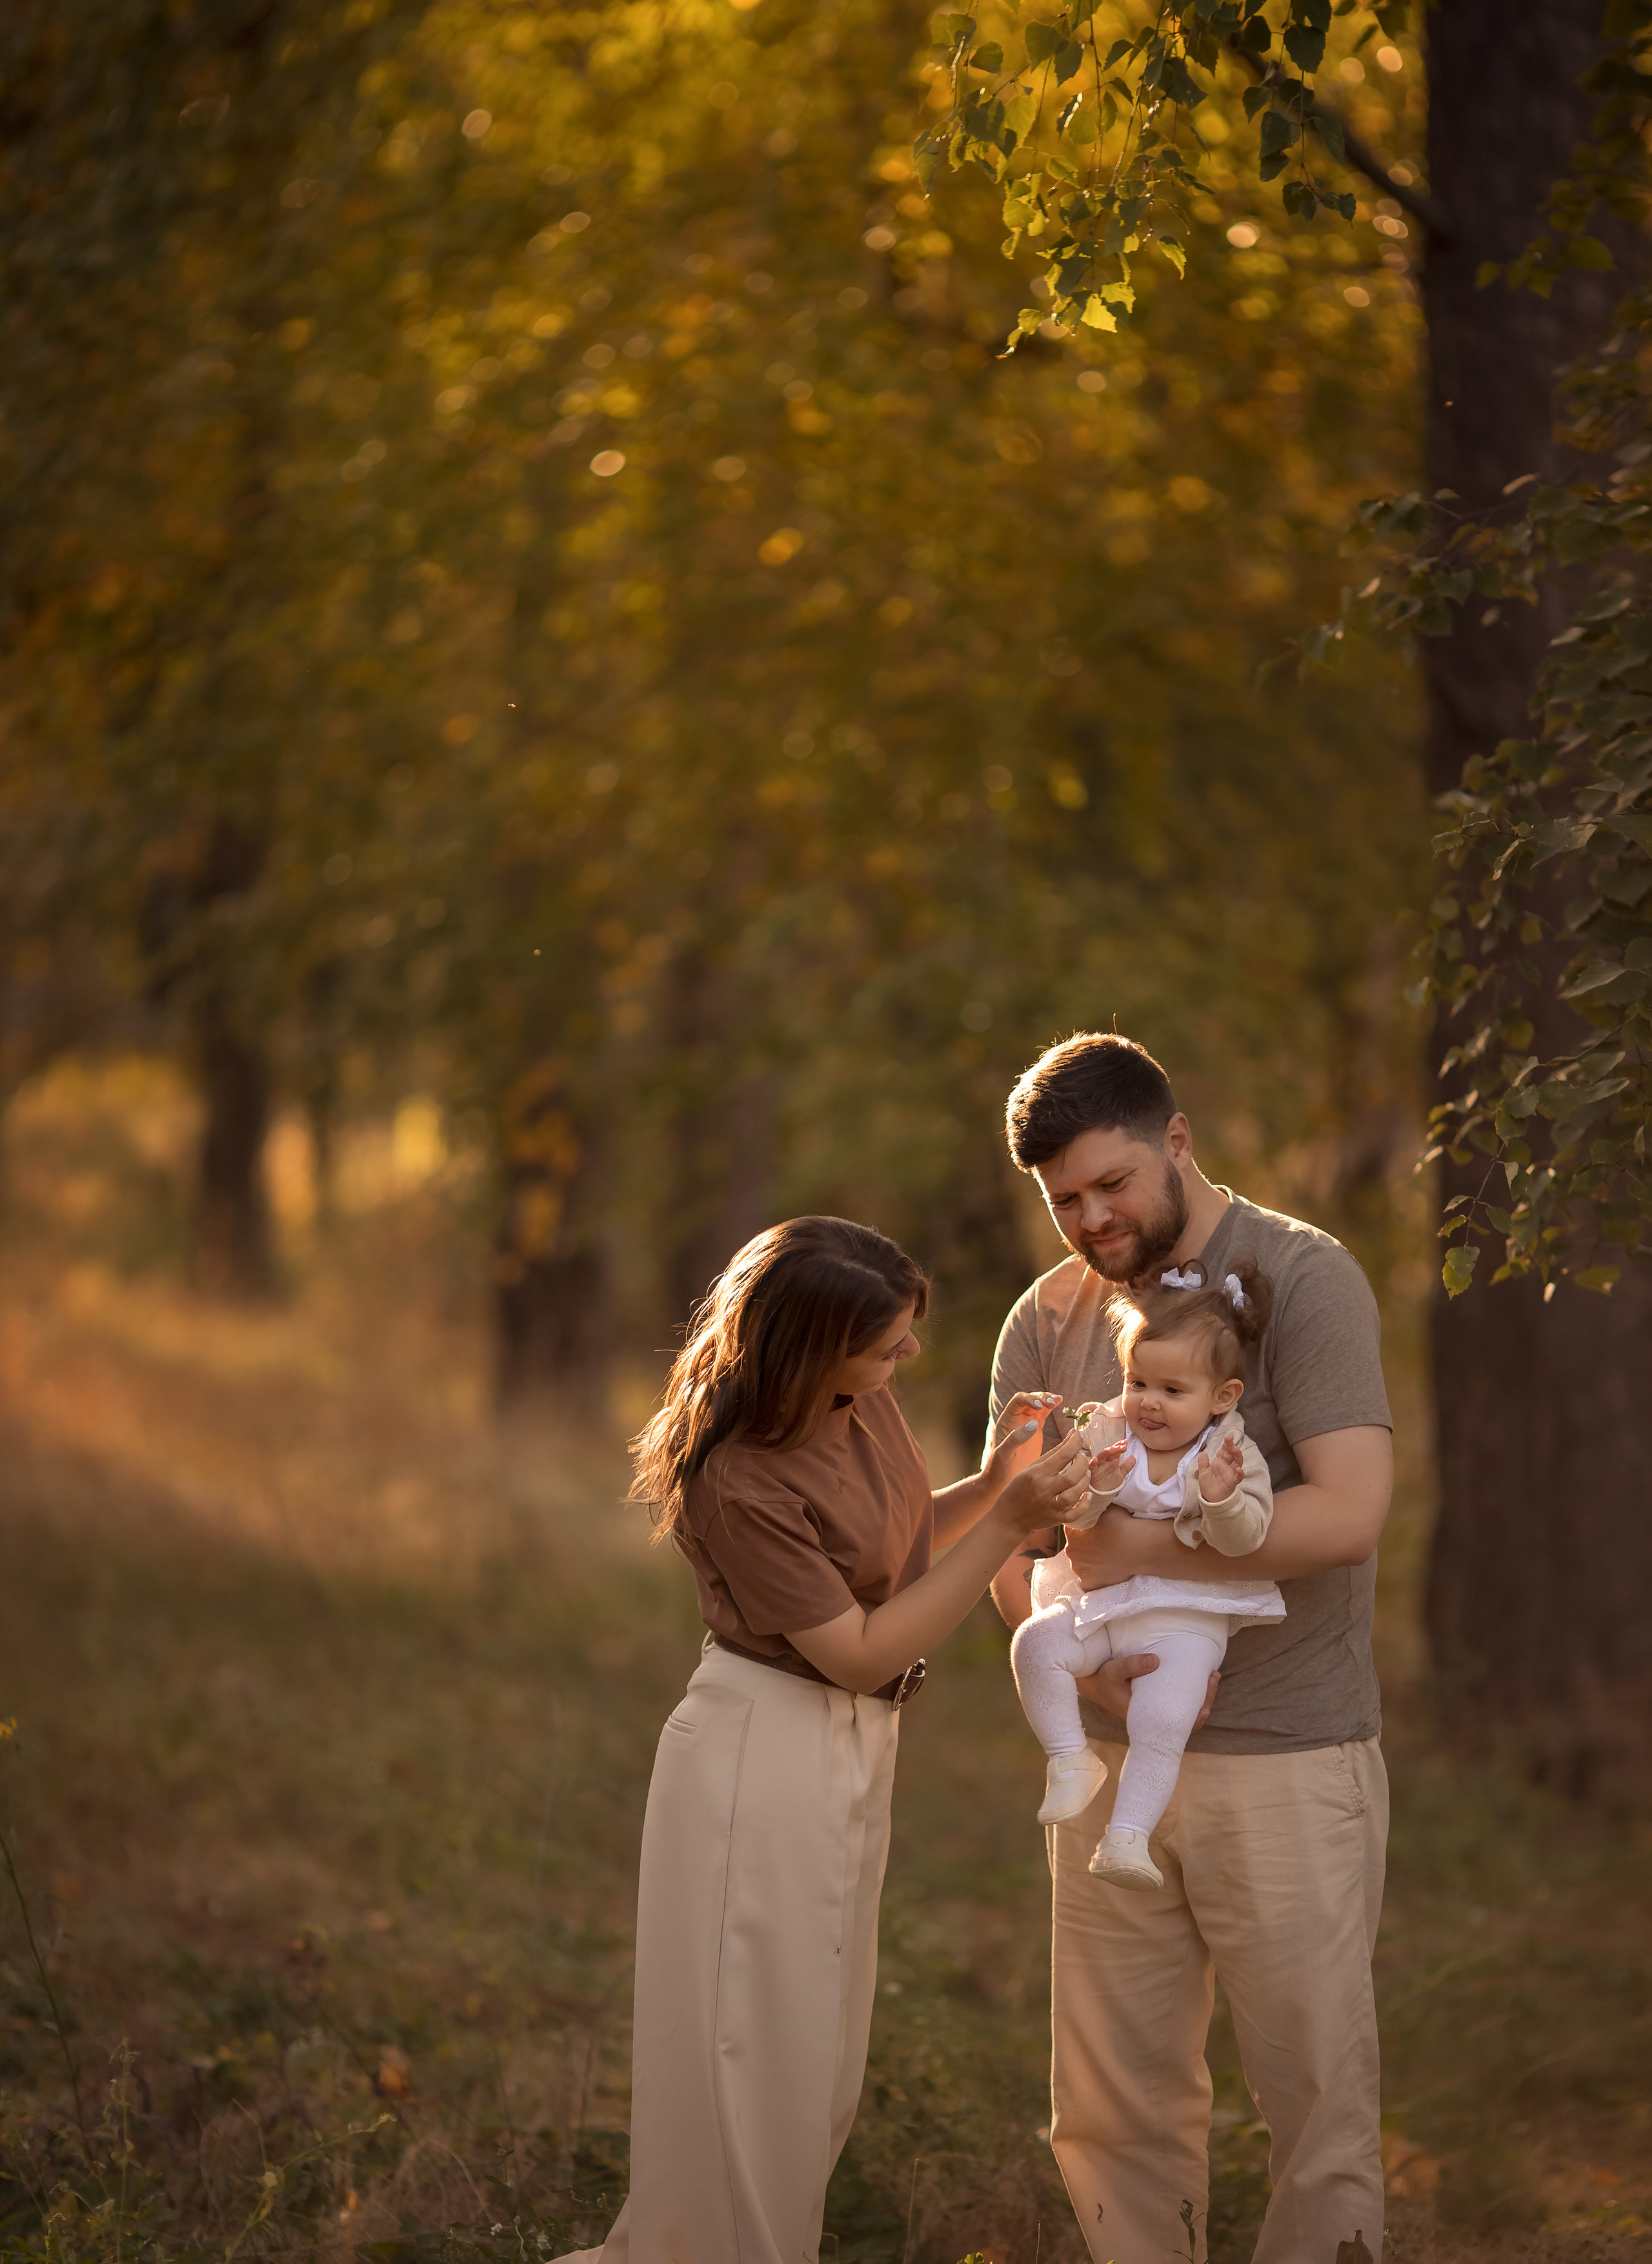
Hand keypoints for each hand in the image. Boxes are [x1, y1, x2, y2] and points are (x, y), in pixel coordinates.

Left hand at [984, 1392, 1061, 1486]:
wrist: (1001, 1479)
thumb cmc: (998, 1467)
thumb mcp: (1004, 1454)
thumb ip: (1015, 1438)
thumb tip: (1033, 1424)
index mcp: (1006, 1420)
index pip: (1018, 1401)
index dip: (1029, 1400)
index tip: (1040, 1406)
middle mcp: (1016, 1419)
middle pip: (1029, 1399)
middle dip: (1041, 1398)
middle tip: (1052, 1402)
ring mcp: (1026, 1423)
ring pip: (1038, 1405)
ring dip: (1048, 1400)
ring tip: (1058, 1399)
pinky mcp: (1036, 1430)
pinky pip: (1044, 1413)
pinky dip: (1051, 1407)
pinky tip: (1060, 1402)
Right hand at [996, 1428, 1092, 1534]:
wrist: (1009, 1517)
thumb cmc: (1020, 1487)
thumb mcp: (1032, 1467)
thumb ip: (1054, 1452)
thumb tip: (1072, 1435)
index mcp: (1037, 1474)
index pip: (1062, 1455)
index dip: (1075, 1443)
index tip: (1080, 1435)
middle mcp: (1044, 1490)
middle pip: (1072, 1476)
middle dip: (1082, 1463)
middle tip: (1082, 1457)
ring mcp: (1051, 1507)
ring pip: (1075, 1493)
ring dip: (1085, 1480)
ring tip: (1085, 1472)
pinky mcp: (1056, 1519)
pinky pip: (1075, 1514)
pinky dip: (1084, 1504)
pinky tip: (1087, 1494)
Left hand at [1064, 1511, 1131, 1590]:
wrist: (1138, 1546)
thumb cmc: (1123, 1524)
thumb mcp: (1104, 1507)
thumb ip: (1092, 1508)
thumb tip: (1090, 1502)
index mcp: (1071, 1531)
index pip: (1073, 1531)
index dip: (1084, 1532)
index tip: (1096, 1533)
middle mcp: (1070, 1550)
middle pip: (1076, 1549)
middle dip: (1086, 1548)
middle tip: (1103, 1547)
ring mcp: (1078, 1568)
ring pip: (1081, 1565)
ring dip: (1090, 1563)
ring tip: (1106, 1559)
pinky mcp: (1087, 1583)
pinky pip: (1088, 1581)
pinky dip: (1095, 1577)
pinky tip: (1106, 1571)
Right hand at [1076, 1655, 1221, 1726]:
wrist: (1094, 1682)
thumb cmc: (1103, 1678)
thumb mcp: (1112, 1670)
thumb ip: (1131, 1665)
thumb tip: (1156, 1660)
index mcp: (1147, 1719)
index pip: (1180, 1726)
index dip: (1196, 1718)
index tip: (1206, 1703)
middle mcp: (1156, 1718)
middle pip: (1190, 1718)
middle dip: (1206, 1699)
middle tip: (1213, 1676)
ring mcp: (1158, 1709)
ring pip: (1188, 1709)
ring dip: (1202, 1694)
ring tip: (1212, 1674)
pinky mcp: (1159, 1700)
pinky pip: (1181, 1700)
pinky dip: (1193, 1690)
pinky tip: (1199, 1675)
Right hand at [1087, 1438, 1134, 1487]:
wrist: (1103, 1494)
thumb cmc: (1110, 1483)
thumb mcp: (1121, 1473)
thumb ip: (1127, 1465)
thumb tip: (1134, 1457)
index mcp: (1111, 1460)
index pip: (1116, 1450)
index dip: (1120, 1445)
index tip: (1125, 1442)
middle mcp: (1105, 1462)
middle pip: (1109, 1452)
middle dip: (1115, 1448)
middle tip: (1122, 1447)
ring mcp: (1098, 1466)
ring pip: (1100, 1457)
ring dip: (1105, 1453)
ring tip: (1110, 1449)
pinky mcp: (1092, 1473)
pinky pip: (1091, 1467)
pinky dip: (1092, 1463)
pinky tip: (1095, 1460)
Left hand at [1197, 1433, 1242, 1503]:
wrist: (1210, 1499)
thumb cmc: (1208, 1486)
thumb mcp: (1203, 1472)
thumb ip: (1203, 1463)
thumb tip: (1203, 1453)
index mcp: (1219, 1463)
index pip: (1224, 1451)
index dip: (1226, 1444)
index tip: (1228, 1437)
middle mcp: (1226, 1467)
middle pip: (1231, 1454)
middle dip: (1231, 1446)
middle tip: (1230, 1438)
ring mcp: (1230, 1474)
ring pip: (1237, 1463)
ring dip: (1237, 1456)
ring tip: (1236, 1449)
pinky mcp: (1232, 1483)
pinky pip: (1237, 1478)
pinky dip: (1239, 1474)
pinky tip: (1239, 1469)